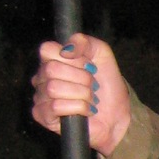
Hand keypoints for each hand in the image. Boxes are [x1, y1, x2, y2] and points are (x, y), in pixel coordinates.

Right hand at [31, 33, 130, 157]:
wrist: (118, 114)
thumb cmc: (107, 84)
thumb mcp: (101, 54)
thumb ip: (84, 42)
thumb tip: (66, 48)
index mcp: (52, 60)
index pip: (47, 49)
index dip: (72, 58)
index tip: (89, 66)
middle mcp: (42, 78)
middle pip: (52, 69)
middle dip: (82, 78)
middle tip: (93, 85)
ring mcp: (41, 97)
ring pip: (54, 88)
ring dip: (82, 94)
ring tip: (91, 98)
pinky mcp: (43, 116)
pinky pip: (56, 106)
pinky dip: (79, 107)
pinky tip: (87, 110)